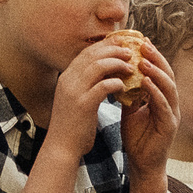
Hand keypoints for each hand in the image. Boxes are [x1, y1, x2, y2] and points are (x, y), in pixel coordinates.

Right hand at [47, 40, 129, 159]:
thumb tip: (106, 73)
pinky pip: (103, 86)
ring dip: (118, 64)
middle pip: (93, 54)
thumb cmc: (73, 125)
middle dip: (114, 50)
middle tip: (130, 52)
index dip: (105, 45)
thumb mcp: (77, 99)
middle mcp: (68, 80)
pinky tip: (124, 86)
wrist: (61, 147)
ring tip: (131, 68)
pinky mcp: (83, 104)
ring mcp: (74, 91)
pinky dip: (116, 83)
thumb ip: (87, 84)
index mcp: (66, 77)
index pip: (86, 52)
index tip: (121, 44)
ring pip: (99, 66)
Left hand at [112, 42, 180, 172]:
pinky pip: (164, 105)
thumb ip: (129, 92)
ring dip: (157, 72)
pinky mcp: (170, 126)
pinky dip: (156, 92)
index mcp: (162, 97)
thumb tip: (117, 73)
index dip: (152, 55)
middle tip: (143, 43)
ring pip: (169, 87)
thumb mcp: (129, 109)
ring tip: (144, 60)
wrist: (141, 163)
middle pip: (167, 74)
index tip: (140, 40)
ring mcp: (172, 114)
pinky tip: (146, 82)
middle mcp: (171, 103)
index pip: (159, 71)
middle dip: (156, 57)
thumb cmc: (136, 137)